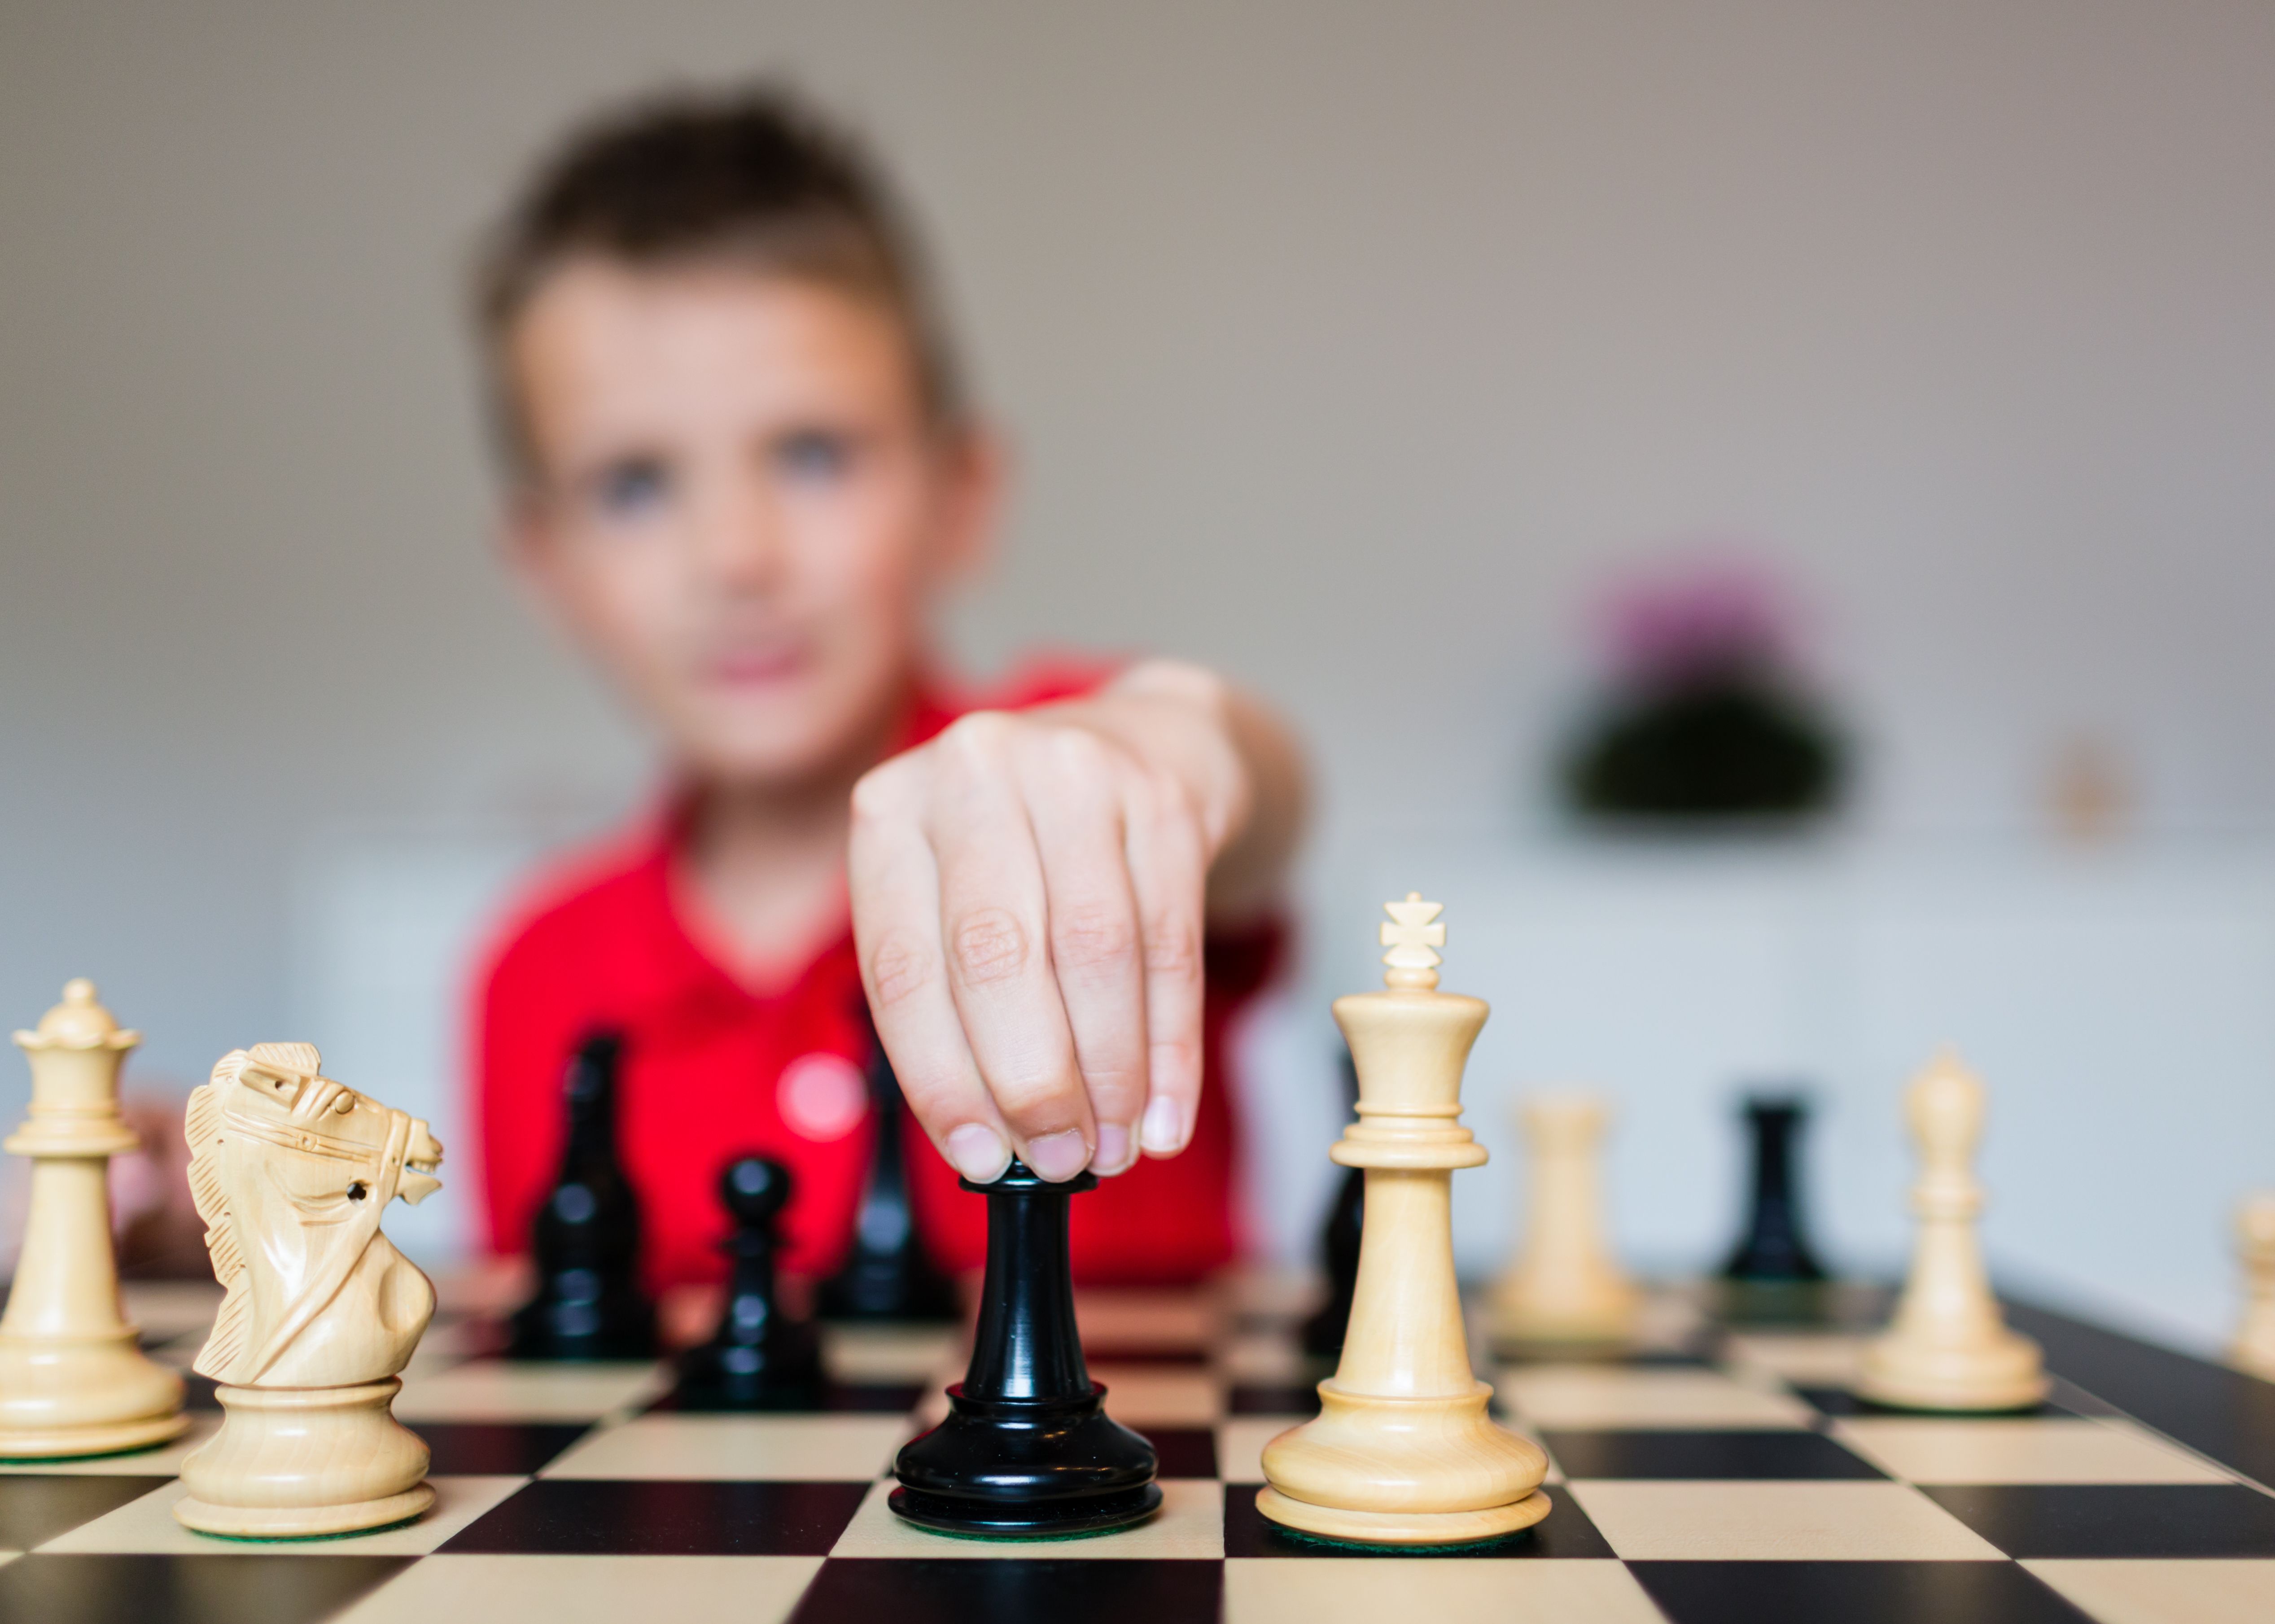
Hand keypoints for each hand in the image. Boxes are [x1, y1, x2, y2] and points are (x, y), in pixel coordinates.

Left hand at [848, 662, 1253, 1183]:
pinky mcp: (1160, 797)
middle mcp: (974, 773)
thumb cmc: (1027, 848)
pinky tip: (1167, 1112)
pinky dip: (1171, 1046)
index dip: (941, 1079)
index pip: (903, 967)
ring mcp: (1073, 772)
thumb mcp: (955, 895)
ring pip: (1093, 951)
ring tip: (1115, 1145)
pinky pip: (1170, 944)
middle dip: (1031, 1081)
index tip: (979, 1159)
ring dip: (1109, 1074)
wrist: (1141, 745)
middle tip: (1059, 1157)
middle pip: (997, 953)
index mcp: (893, 811)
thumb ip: (952, 1000)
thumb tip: (990, 1142)